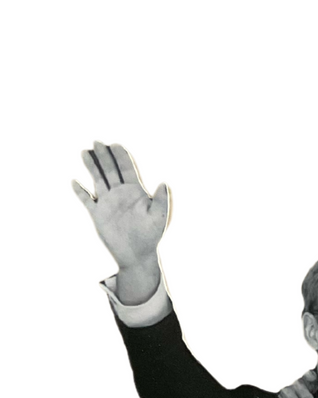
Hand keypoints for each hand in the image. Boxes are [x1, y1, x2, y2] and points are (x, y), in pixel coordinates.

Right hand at [72, 143, 168, 271]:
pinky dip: (80, 192)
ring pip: (97, 179)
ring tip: (84, 152)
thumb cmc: (151, 237)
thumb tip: (164, 183)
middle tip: (97, 142)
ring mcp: (107, 203)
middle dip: (104, 156)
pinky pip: (86, 200)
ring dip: (91, 166)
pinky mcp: (98, 215)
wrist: (137, 256)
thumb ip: (161, 201)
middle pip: (110, 169)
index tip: (115, 145)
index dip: (121, 156)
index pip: (127, 168)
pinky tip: (74, 182)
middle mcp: (120, 194)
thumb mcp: (159, 218)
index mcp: (135, 192)